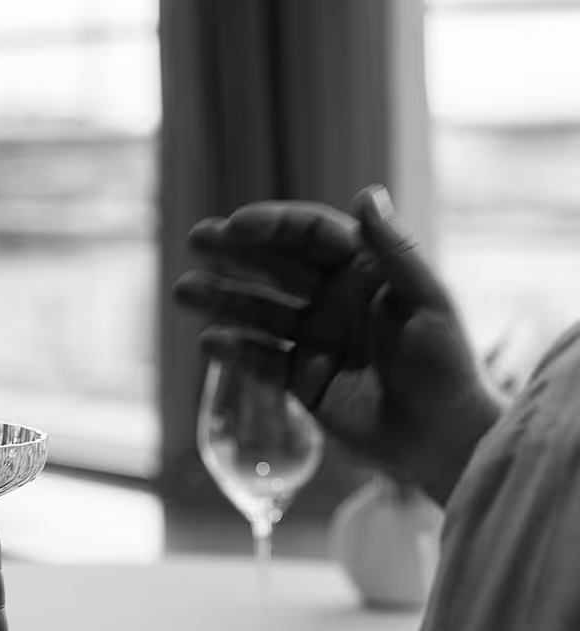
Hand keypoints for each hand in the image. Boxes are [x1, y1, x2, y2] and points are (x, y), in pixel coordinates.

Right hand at [173, 185, 505, 504]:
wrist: (443, 438)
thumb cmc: (447, 365)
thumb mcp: (428, 301)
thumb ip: (395, 250)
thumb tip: (365, 192)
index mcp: (364, 271)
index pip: (311, 235)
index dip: (274, 224)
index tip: (238, 225)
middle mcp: (334, 300)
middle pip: (275, 265)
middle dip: (234, 251)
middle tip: (196, 240)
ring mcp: (315, 339)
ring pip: (259, 311)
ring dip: (221, 298)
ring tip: (183, 291)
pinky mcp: (302, 379)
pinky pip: (261, 359)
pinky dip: (235, 350)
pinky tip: (211, 341)